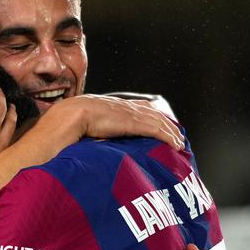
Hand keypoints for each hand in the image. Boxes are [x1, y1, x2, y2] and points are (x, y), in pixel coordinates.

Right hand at [57, 95, 183, 149]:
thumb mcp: (85, 122)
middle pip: (154, 114)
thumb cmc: (71, 122)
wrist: (71, 116)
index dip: (152, 114)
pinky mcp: (134, 123)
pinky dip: (168, 137)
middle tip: (176, 135)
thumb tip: (89, 139)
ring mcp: (131, 114)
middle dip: (167, 124)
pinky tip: (175, 144)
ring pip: (159, 122)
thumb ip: (93, 127)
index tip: (160, 122)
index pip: (140, 107)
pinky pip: (157, 130)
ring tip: (179, 143)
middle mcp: (126, 107)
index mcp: (114, 105)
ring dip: (171, 133)